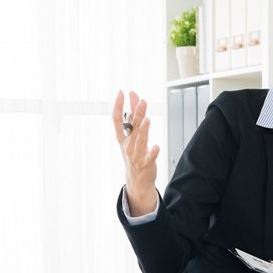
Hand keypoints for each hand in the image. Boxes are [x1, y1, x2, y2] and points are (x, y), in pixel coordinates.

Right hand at [113, 90, 158, 214]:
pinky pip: (149, 158)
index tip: (121, 92)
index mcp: (122, 137)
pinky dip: (152, 152)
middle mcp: (127, 145)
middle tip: (142, 101)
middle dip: (137, 114)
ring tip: (147, 120)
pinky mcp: (146, 163)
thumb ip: (133, 114)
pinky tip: (156, 147)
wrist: (137, 179)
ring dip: (143, 131)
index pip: (116, 120)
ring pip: (140, 141)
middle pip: (132, 128)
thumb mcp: (131, 134)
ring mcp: (136, 155)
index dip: (118, 106)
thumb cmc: (134, 153)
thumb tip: (134, 94)